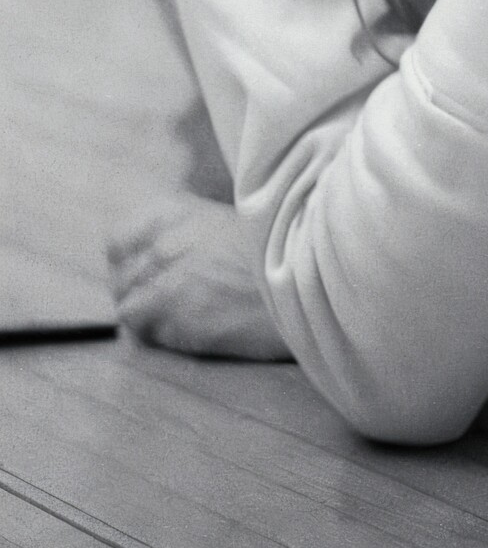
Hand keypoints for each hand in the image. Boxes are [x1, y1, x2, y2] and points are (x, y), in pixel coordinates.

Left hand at [107, 193, 291, 359]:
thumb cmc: (281, 252)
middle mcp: (163, 238)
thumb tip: (171, 261)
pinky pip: (142, 328)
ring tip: (184, 323)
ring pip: (128, 304)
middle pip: (122, 276)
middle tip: (169, 307)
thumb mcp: (233, 226)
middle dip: (140, 293)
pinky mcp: (173, 309)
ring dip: (149, 317)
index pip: (121, 241)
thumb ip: (195, 238)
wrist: (307, 275)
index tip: (149, 278)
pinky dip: (158, 335)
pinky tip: (190, 333)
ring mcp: (164, 274)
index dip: (131, 264)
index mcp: (177, 212)